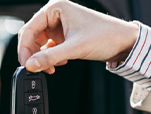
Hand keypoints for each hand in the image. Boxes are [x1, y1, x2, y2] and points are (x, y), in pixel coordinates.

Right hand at [18, 0, 139, 72]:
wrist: (125, 43)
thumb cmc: (106, 36)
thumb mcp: (75, 48)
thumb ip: (50, 57)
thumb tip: (30, 65)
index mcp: (56, 8)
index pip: (29, 29)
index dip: (25, 49)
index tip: (25, 64)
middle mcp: (56, 15)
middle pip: (32, 37)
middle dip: (33, 54)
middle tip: (35, 68)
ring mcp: (60, 26)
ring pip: (40, 44)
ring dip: (43, 58)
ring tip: (51, 67)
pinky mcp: (66, 36)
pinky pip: (50, 48)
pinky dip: (51, 58)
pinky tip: (59, 63)